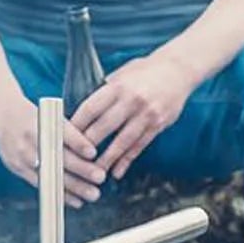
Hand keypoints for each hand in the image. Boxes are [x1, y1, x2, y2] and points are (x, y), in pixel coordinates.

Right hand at [0, 101, 108, 206]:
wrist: (0, 114)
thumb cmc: (32, 116)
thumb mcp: (49, 116)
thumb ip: (68, 132)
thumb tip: (92, 153)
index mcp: (40, 121)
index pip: (61, 133)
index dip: (77, 143)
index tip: (92, 153)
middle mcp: (30, 139)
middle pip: (57, 157)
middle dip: (81, 169)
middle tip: (100, 177)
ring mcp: (22, 155)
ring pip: (50, 174)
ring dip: (74, 187)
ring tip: (93, 194)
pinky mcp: (17, 167)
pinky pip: (41, 184)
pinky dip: (60, 194)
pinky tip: (76, 200)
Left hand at [71, 50, 197, 178]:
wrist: (179, 69)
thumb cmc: (147, 70)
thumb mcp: (122, 73)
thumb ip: (105, 90)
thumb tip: (84, 109)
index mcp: (118, 86)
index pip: (90, 108)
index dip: (76, 125)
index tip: (64, 137)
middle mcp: (131, 101)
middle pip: (103, 128)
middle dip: (86, 146)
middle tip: (73, 160)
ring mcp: (146, 114)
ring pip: (121, 142)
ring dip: (106, 160)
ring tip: (93, 173)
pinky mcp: (158, 125)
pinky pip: (139, 146)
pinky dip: (127, 160)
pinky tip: (117, 171)